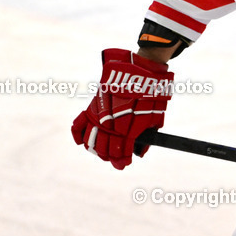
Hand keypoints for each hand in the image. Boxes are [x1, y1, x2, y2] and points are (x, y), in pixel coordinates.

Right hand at [71, 48, 173, 169]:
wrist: (141, 71)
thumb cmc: (152, 95)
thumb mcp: (156, 118)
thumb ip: (148, 137)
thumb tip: (140, 153)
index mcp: (128, 129)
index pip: (121, 152)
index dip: (121, 161)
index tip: (123, 164)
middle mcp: (111, 124)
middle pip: (105, 149)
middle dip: (110, 157)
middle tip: (115, 159)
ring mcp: (100, 116)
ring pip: (91, 141)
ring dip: (97, 150)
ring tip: (103, 153)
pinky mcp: (93, 106)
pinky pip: (79, 124)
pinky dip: (79, 136)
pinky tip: (83, 142)